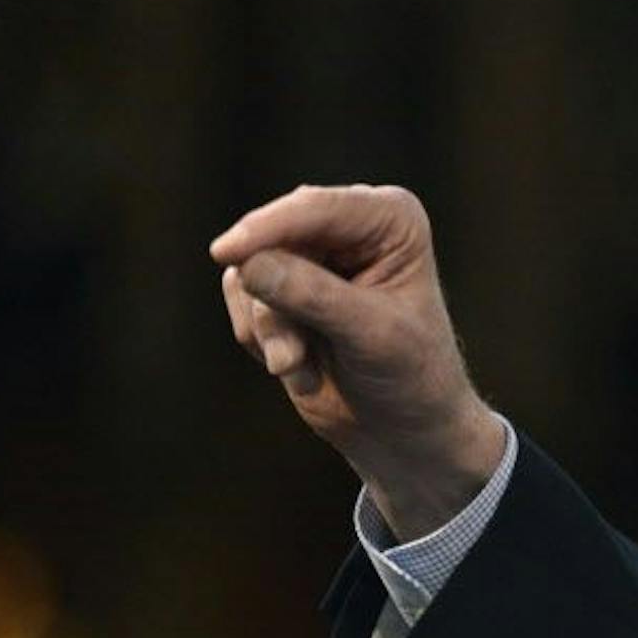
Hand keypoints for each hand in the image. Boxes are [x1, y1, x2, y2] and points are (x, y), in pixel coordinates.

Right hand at [211, 184, 506, 539]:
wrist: (404, 429)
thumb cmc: (410, 376)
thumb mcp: (371, 335)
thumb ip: (311, 296)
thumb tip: (246, 264)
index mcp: (390, 219)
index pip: (319, 209)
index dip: (270, 229)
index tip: (228, 253)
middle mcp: (348, 226)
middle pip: (274, 238)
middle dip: (274, 305)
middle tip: (289, 360)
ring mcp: (310, 254)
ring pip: (249, 272)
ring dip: (271, 331)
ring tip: (302, 368)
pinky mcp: (280, 286)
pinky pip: (240, 298)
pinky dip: (260, 340)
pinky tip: (300, 369)